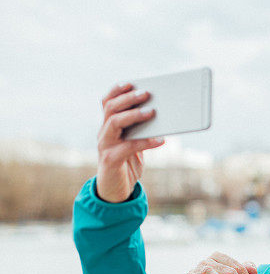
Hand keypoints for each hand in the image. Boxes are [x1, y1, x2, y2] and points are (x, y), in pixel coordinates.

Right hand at [96, 83, 164, 201]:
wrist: (115, 190)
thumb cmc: (128, 163)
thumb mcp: (135, 143)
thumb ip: (142, 130)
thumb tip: (162, 115)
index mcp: (108, 126)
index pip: (107, 102)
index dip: (117, 91)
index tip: (132, 82)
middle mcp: (103, 133)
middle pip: (110, 108)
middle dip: (128, 98)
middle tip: (147, 93)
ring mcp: (104, 146)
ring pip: (114, 123)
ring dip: (133, 115)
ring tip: (152, 112)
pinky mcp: (110, 160)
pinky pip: (127, 147)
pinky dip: (145, 142)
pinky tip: (161, 140)